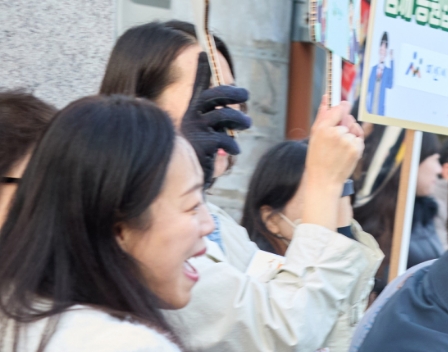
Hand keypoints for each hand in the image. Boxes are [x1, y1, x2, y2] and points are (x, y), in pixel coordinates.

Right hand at [181, 52, 252, 186]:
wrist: (179, 183)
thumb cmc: (195, 162)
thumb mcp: (205, 142)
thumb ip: (216, 128)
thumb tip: (238, 119)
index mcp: (189, 115)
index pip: (197, 89)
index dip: (200, 71)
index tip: (202, 52)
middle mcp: (190, 119)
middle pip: (213, 96)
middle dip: (231, 92)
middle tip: (245, 93)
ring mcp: (196, 131)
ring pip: (224, 115)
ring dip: (240, 118)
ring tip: (246, 123)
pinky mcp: (202, 145)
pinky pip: (225, 139)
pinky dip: (233, 145)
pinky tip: (233, 151)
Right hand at [300, 100, 363, 229]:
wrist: (324, 180)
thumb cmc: (317, 157)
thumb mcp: (315, 135)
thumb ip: (322, 115)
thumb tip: (326, 96)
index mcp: (323, 128)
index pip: (338, 109)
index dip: (344, 105)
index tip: (346, 103)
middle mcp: (336, 133)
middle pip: (348, 119)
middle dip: (346, 124)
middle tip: (337, 136)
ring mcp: (347, 142)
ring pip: (354, 129)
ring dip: (350, 135)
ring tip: (340, 147)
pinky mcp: (356, 150)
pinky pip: (359, 139)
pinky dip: (355, 143)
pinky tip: (346, 152)